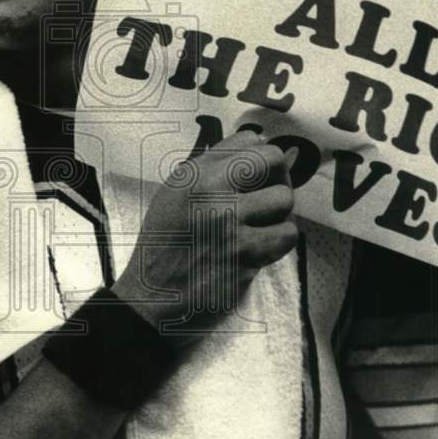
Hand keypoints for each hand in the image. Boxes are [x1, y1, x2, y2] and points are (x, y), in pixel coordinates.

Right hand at [112, 129, 297, 342]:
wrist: (152, 298)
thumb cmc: (165, 246)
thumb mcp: (175, 196)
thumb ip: (210, 172)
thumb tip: (258, 151)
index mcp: (192, 173)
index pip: (247, 139)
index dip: (260, 156)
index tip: (258, 175)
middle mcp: (209, 190)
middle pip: (271, 159)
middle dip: (279, 177)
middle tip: (270, 197)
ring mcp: (229, 221)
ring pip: (284, 198)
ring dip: (280, 215)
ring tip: (262, 227)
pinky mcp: (245, 253)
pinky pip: (286, 235)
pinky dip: (279, 243)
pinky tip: (260, 250)